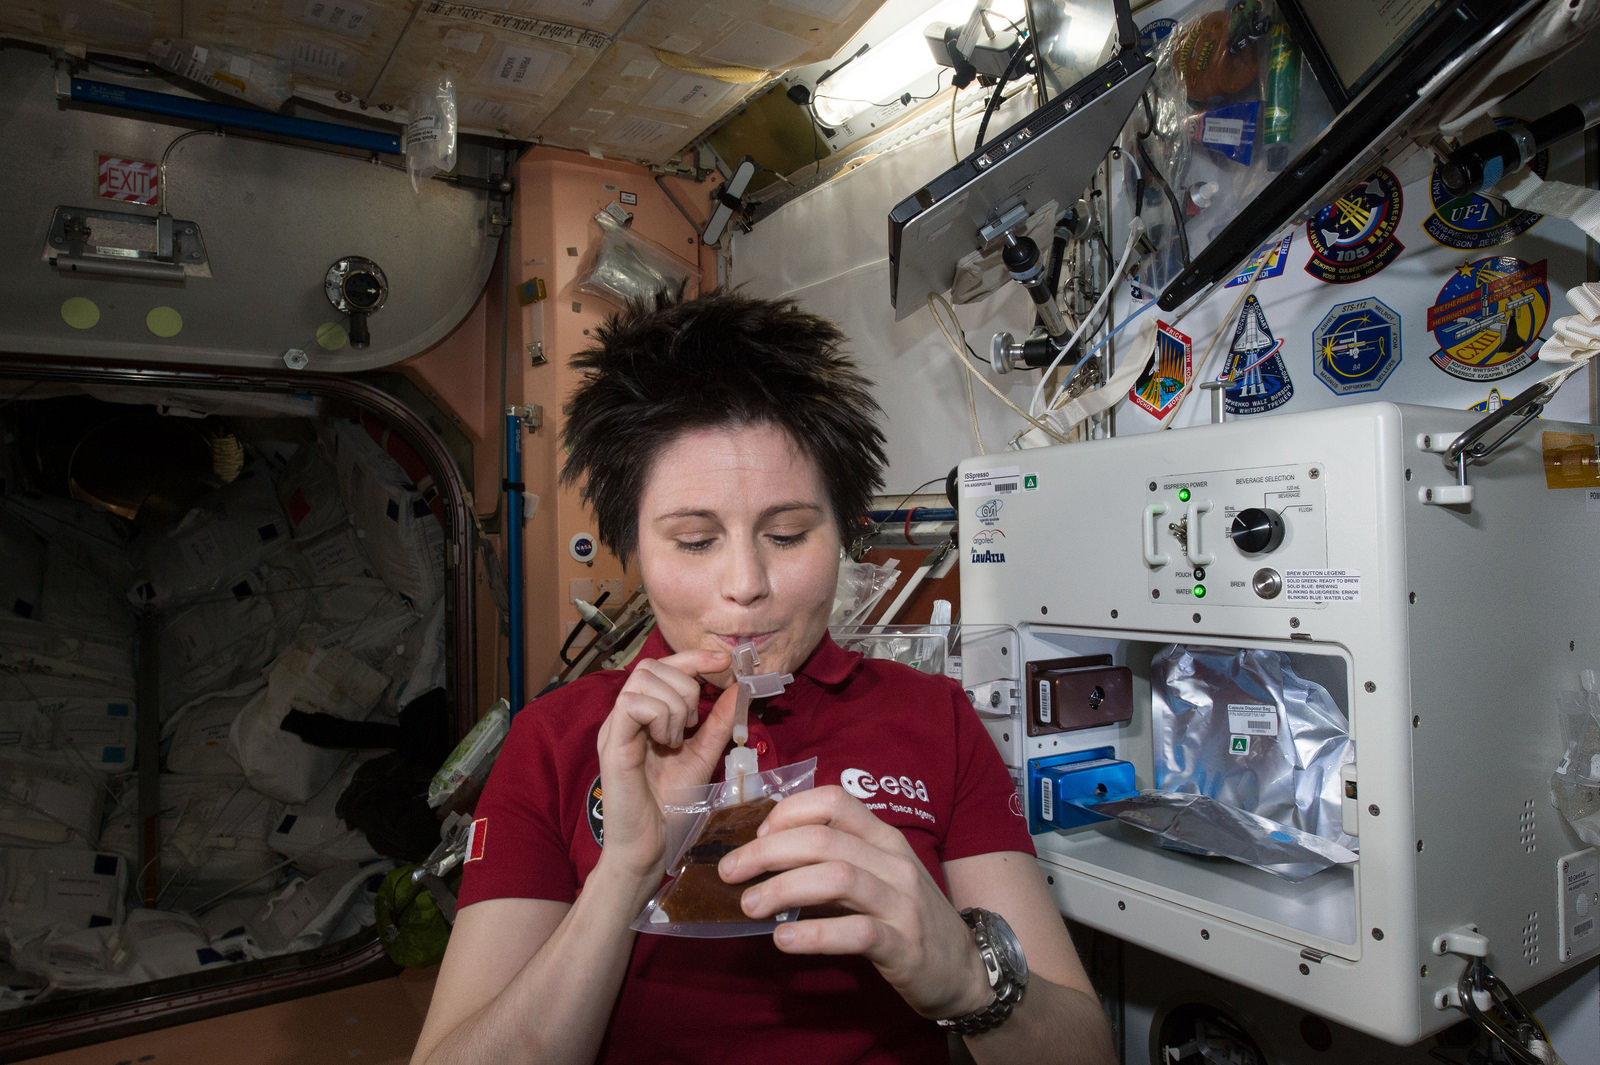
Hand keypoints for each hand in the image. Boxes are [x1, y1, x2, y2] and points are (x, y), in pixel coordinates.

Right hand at [594, 649, 737, 881]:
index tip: (724, 660)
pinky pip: (632, 704)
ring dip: (673, 704)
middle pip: (651, 666)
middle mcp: (625, 717)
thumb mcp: (704, 755)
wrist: (652, 848)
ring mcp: (615, 728)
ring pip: (643, 680)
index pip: (664, 666)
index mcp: (644, 716)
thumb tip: (740, 686)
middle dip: (685, 686)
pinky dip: (659, 716)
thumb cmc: (672, 807)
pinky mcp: (611, 744)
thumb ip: (719, 722)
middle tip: (691, 724)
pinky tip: (666, 744)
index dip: (694, 656)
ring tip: (677, 738)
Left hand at [716, 785, 989, 1020]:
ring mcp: (902, 903)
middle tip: (730, 872)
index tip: (757, 836)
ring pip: (837, 878)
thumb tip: (765, 851)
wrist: (964, 969)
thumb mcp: (875, 876)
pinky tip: (783, 941)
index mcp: (884, 837)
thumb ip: (831, 860)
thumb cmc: (906, 917)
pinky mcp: (904, 947)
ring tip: (748, 905)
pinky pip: (855, 933)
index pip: (834, 800)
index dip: (788, 812)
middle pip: (824, 839)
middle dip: (767, 851)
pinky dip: (813, 934)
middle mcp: (894, 862)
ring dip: (782, 889)